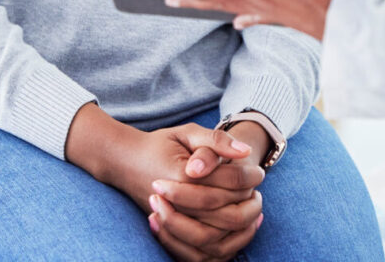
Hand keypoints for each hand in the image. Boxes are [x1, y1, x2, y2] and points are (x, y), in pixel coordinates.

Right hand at [65, 106, 263, 259]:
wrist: (125, 162)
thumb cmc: (160, 145)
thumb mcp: (188, 133)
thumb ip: (217, 139)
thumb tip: (245, 152)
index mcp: (183, 174)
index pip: (229, 182)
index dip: (249, 177)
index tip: (259, 172)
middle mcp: (177, 203)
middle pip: (226, 214)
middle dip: (249, 204)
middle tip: (258, 193)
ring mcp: (172, 221)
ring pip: (216, 237)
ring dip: (241, 226)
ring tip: (252, 210)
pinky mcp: (169, 234)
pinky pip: (201, 252)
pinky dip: (224, 244)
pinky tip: (238, 228)